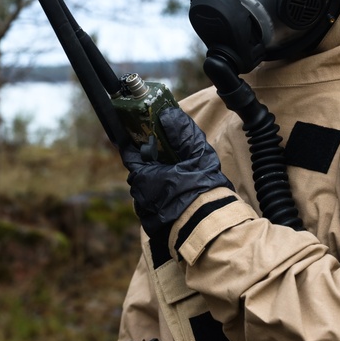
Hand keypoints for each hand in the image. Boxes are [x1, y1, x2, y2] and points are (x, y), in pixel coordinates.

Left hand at [121, 107, 233, 235]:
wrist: (209, 226)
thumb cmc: (202, 189)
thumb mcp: (196, 154)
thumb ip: (182, 132)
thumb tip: (168, 114)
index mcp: (144, 175)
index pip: (130, 155)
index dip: (136, 145)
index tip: (144, 139)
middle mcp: (140, 194)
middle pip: (139, 173)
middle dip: (149, 165)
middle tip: (166, 158)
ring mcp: (146, 212)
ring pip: (146, 192)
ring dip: (156, 184)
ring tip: (176, 179)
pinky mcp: (154, 226)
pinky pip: (153, 207)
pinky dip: (161, 200)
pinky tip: (178, 198)